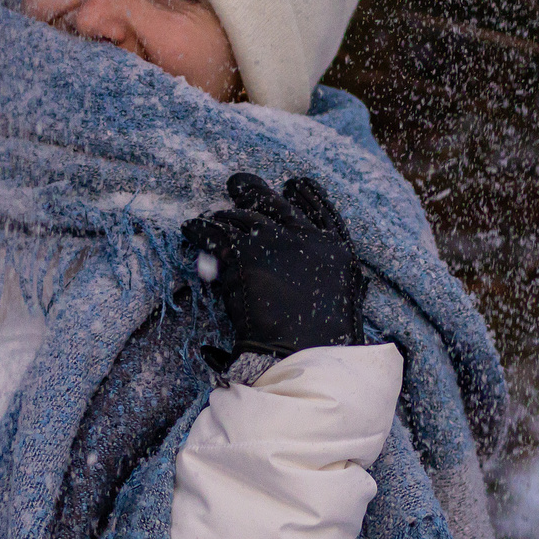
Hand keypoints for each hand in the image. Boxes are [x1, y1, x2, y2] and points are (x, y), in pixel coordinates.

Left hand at [182, 173, 365, 356]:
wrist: (302, 354)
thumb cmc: (324, 340)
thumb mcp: (347, 304)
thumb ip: (341, 285)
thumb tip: (347, 282)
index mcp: (335, 249)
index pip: (322, 211)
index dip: (308, 196)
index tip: (296, 184)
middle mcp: (305, 237)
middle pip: (275, 204)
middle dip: (255, 192)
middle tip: (238, 184)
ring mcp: (274, 240)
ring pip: (241, 217)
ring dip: (224, 216)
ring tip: (211, 216)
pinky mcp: (244, 253)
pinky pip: (215, 234)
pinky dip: (200, 230)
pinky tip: (191, 228)